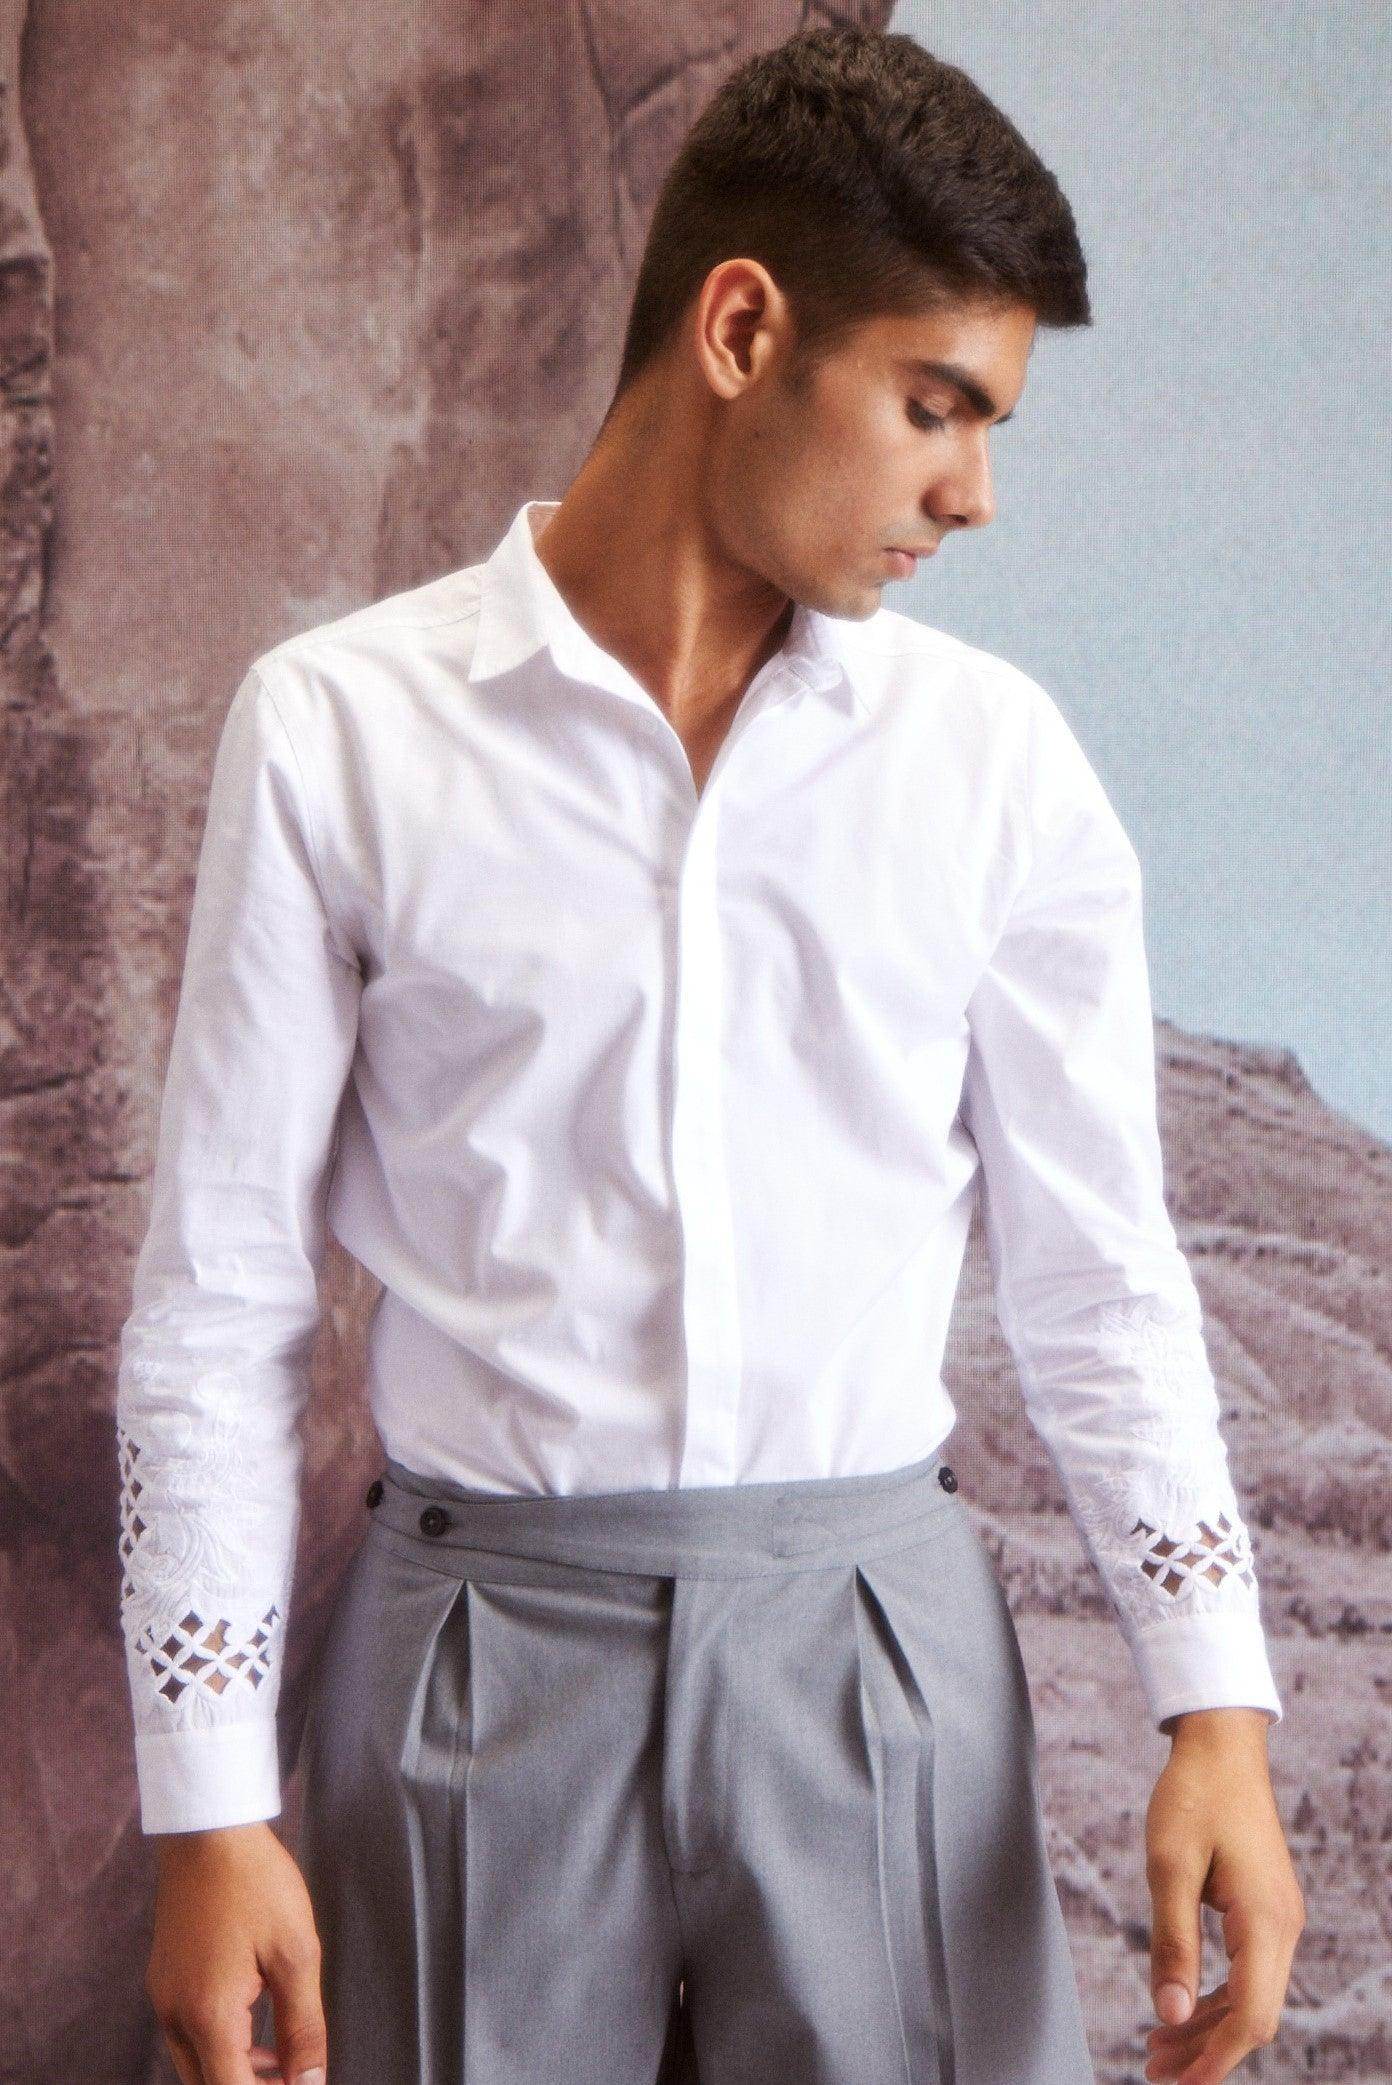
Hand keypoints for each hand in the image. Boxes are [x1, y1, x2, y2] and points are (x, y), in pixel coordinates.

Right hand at [145, 1819, 327, 2084]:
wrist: (208, 1831)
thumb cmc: (255, 1883)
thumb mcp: (296, 1952)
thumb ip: (303, 2026)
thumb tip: (309, 2081)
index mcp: (208, 2015)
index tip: (299, 2084)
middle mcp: (176, 2015)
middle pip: (208, 2083)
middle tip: (292, 2074)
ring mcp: (164, 1997)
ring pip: (195, 2063)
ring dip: (234, 2070)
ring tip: (278, 2056)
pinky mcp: (164, 1979)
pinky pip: (187, 2033)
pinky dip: (218, 2043)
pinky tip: (251, 2024)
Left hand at [1143, 1709, 1304, 2081]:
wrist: (1222, 1747)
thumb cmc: (1194, 1797)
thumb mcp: (1168, 1867)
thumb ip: (1172, 1942)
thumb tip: (1168, 2014)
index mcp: (1265, 1923)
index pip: (1251, 2018)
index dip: (1214, 2059)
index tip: (1176, 2084)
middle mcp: (1282, 1929)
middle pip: (1253, 2016)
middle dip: (1205, 2050)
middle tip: (1152, 2069)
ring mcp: (1278, 1920)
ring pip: (1250, 1997)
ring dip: (1206, 2026)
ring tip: (1157, 2048)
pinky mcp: (1264, 1910)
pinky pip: (1246, 1972)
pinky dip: (1214, 1995)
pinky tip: (1180, 2004)